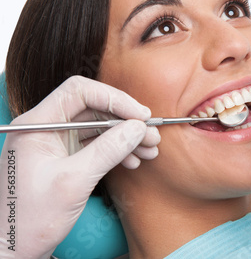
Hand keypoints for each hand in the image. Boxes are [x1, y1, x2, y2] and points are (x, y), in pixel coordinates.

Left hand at [0, 76, 160, 257]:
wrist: (12, 250)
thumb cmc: (28, 220)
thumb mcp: (73, 181)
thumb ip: (107, 150)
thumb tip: (137, 128)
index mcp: (37, 125)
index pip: (79, 92)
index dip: (114, 99)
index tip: (139, 115)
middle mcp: (46, 128)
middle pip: (93, 108)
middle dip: (125, 120)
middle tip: (151, 134)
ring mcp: (56, 144)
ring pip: (98, 127)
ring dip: (126, 136)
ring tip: (150, 149)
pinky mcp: (65, 159)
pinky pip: (96, 145)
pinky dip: (118, 150)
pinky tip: (134, 160)